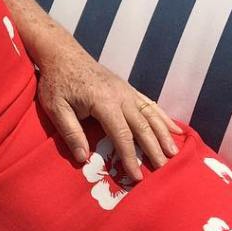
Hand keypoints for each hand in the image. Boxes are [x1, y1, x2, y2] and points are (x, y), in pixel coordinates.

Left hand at [36, 49, 181, 180]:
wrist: (62, 54)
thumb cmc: (57, 82)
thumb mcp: (56, 108)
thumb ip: (70, 132)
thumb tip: (83, 159)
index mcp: (104, 102)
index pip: (122, 135)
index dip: (130, 157)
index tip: (137, 177)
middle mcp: (120, 95)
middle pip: (142, 126)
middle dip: (154, 148)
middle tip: (164, 169)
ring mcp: (126, 89)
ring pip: (150, 114)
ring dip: (164, 133)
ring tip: (175, 152)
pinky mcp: (126, 87)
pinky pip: (149, 103)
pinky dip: (163, 116)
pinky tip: (175, 128)